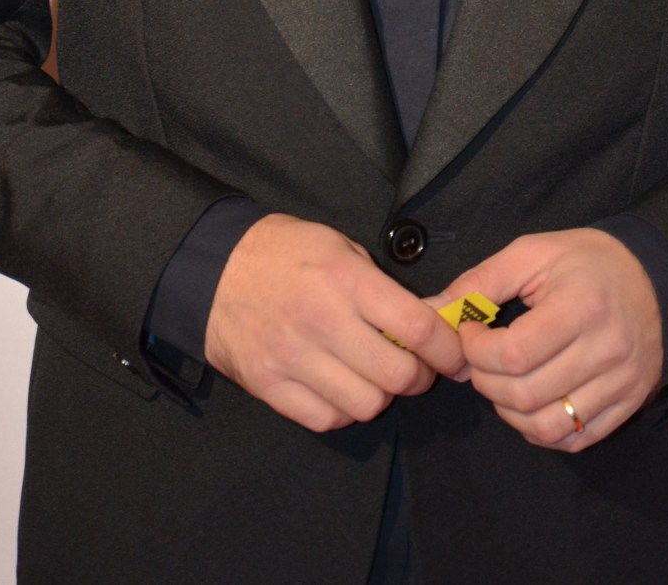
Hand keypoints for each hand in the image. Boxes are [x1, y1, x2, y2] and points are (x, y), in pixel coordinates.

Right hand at [203, 213, 464, 433]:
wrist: (213, 270)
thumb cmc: (286, 253)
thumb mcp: (340, 248)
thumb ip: (383, 288)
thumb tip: (431, 322)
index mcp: (344, 279)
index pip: (416, 328)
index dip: (446, 348)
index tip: (454, 355)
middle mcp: (321, 320)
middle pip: (397, 375)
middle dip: (418, 377)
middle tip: (416, 367)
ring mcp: (293, 357)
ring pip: (367, 403)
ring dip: (380, 394)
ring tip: (373, 375)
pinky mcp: (270, 385)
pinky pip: (327, 419)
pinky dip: (344, 410)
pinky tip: (341, 388)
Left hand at [440, 229, 662, 450]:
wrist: (650, 278)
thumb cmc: (585, 261)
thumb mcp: (532, 253)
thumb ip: (481, 281)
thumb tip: (434, 308)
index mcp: (582, 307)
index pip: (514, 355)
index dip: (477, 351)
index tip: (470, 333)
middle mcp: (607, 350)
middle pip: (526, 395)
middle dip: (485, 382)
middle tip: (480, 360)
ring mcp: (621, 383)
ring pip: (548, 426)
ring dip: (509, 412)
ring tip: (503, 382)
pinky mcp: (628, 404)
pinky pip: (574, 439)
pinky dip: (540, 430)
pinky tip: (530, 403)